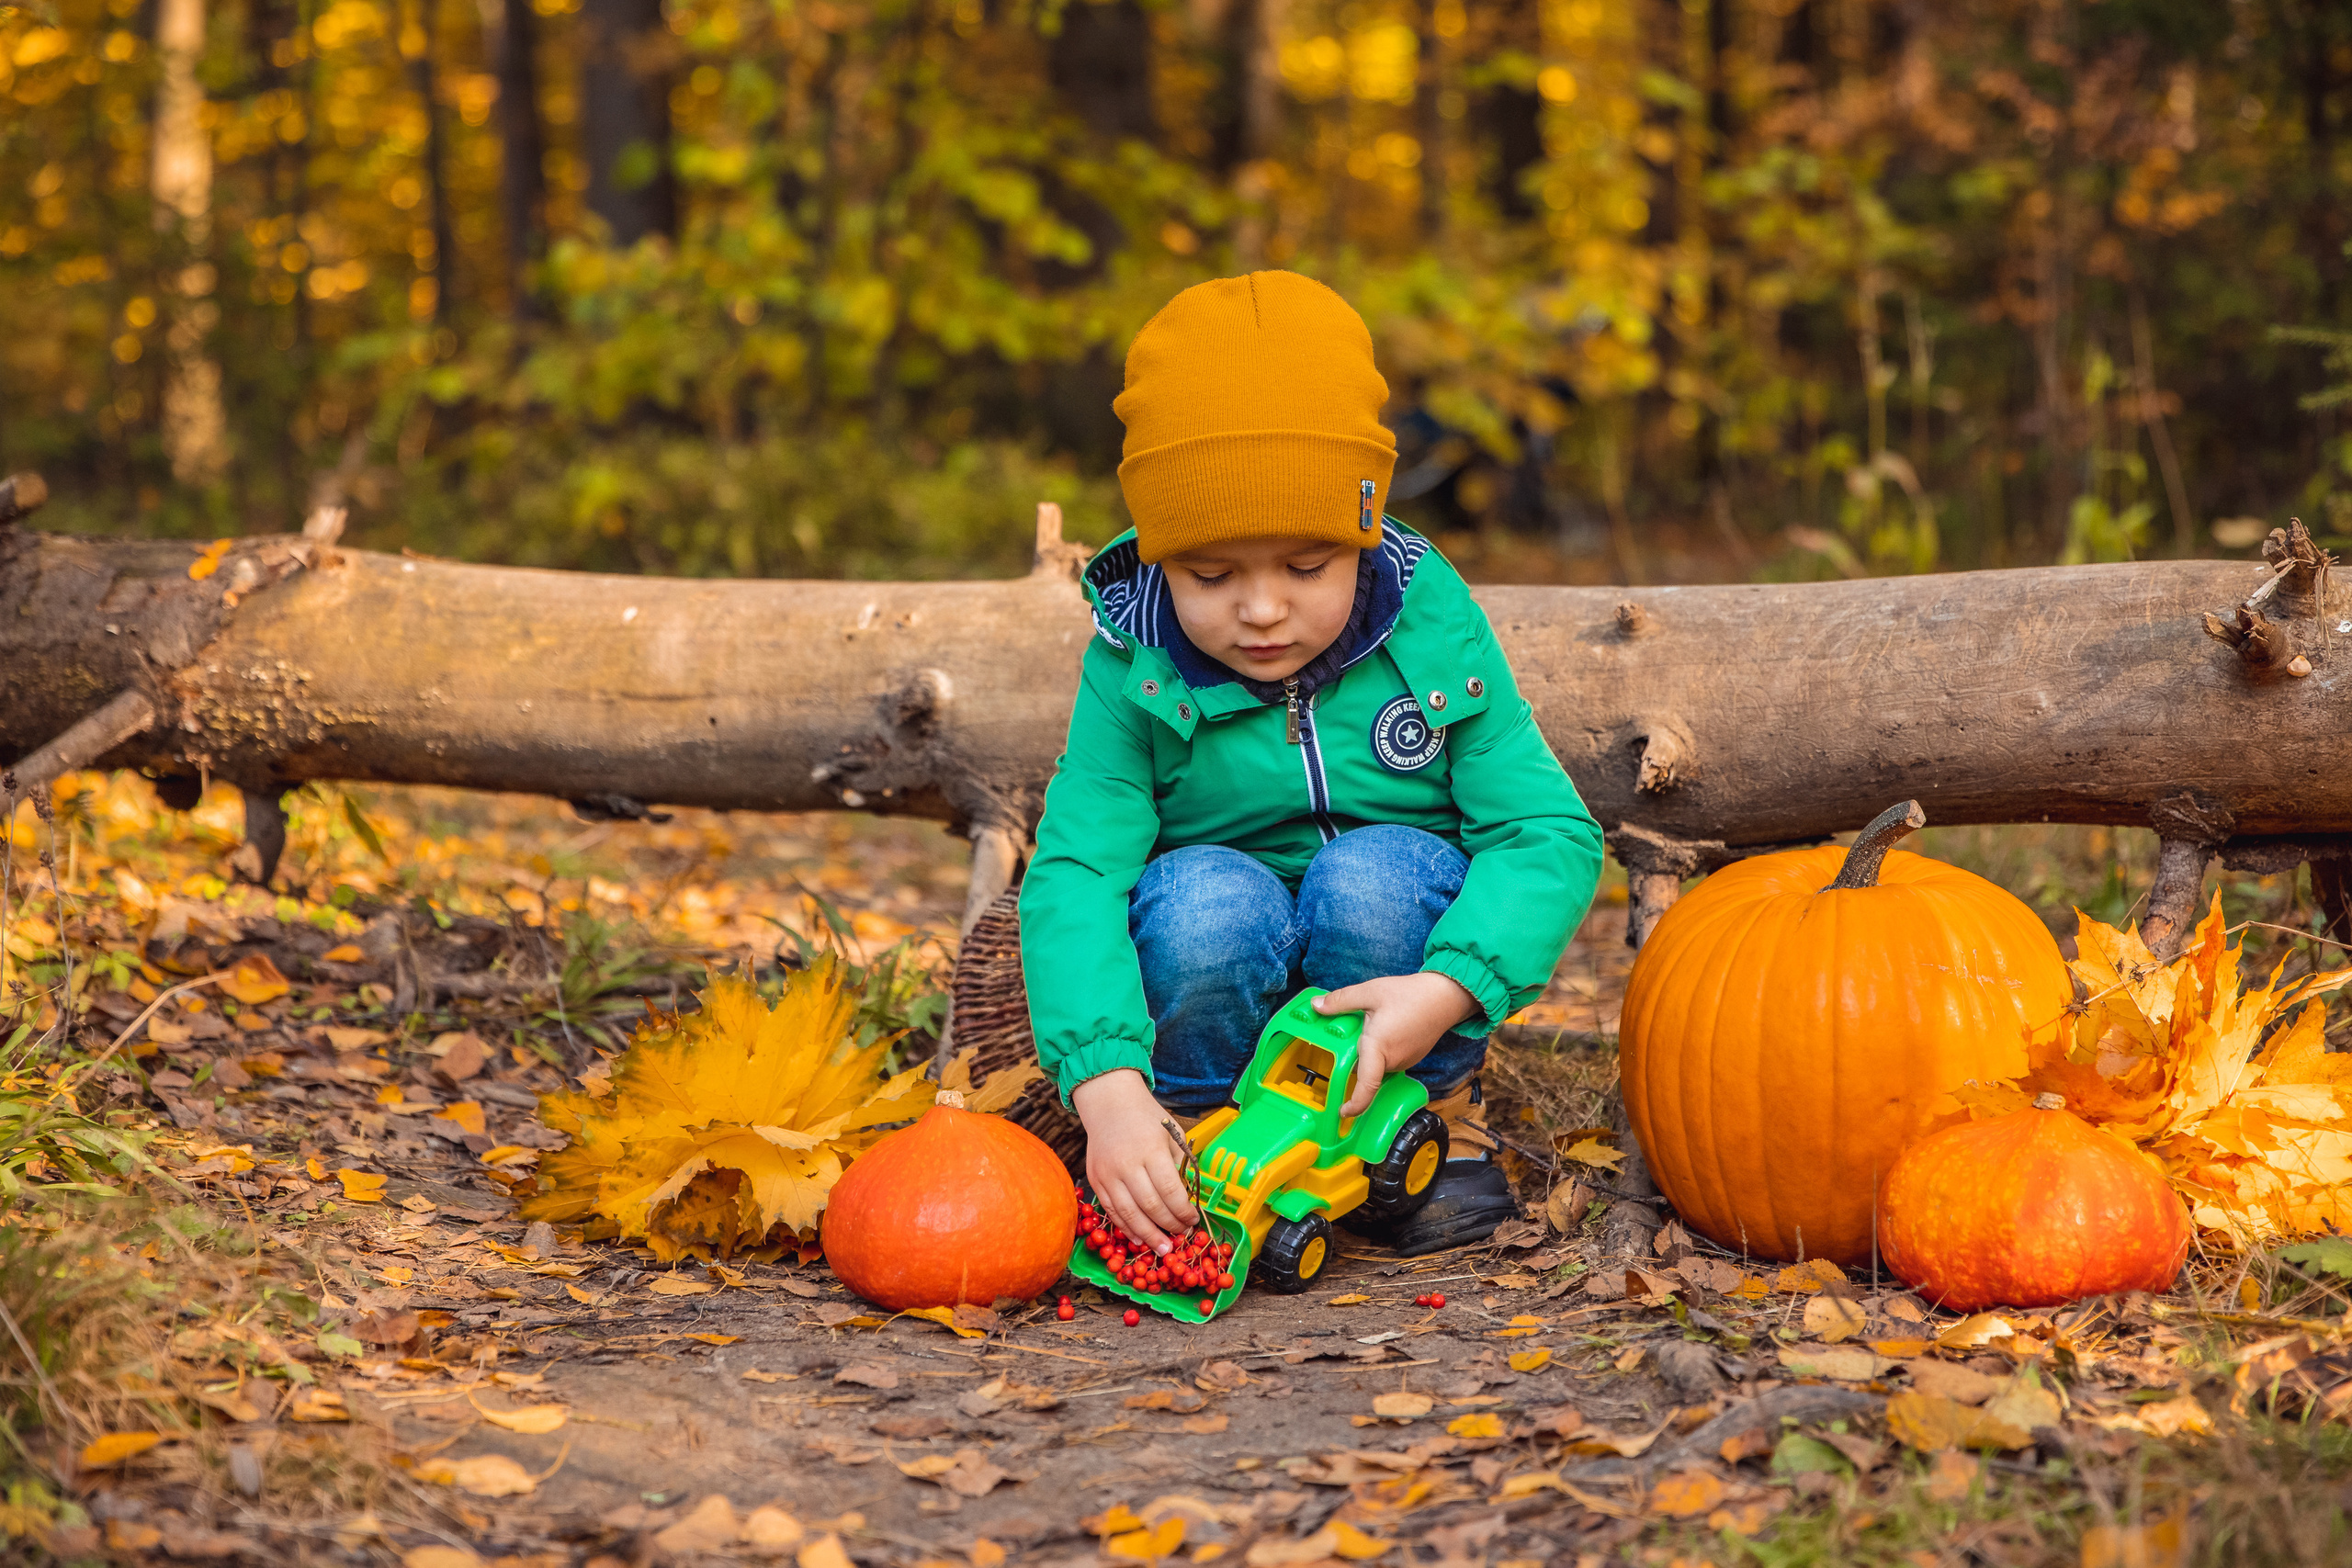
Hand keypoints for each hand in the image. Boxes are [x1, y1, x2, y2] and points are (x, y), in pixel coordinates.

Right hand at [1071, 1068, 1198, 1254]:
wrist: (1109, 1103)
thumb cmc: (1146, 1118)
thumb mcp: (1171, 1133)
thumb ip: (1179, 1165)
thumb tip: (1187, 1199)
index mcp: (1151, 1150)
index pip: (1170, 1190)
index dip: (1183, 1211)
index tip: (1192, 1220)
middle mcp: (1127, 1164)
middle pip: (1151, 1206)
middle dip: (1169, 1226)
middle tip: (1181, 1237)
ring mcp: (1108, 1174)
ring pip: (1130, 1214)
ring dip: (1149, 1235)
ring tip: (1163, 1249)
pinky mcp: (1095, 1180)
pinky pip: (1112, 1210)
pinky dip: (1126, 1227)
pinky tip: (1139, 1238)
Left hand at [1313, 972, 1480, 1115]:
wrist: (1446, 996)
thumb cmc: (1411, 994)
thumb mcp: (1371, 991)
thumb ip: (1341, 1000)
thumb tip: (1316, 1005)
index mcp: (1379, 1048)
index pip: (1367, 1085)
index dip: (1355, 1104)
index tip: (1343, 1112)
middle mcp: (1393, 1061)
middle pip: (1365, 1069)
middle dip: (1353, 1055)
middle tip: (1350, 1029)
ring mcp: (1405, 1062)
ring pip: (1376, 1064)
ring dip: (1368, 1051)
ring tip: (1372, 1023)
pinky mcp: (1411, 1058)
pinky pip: (1389, 1060)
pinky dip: (1381, 1049)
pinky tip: (1385, 1027)